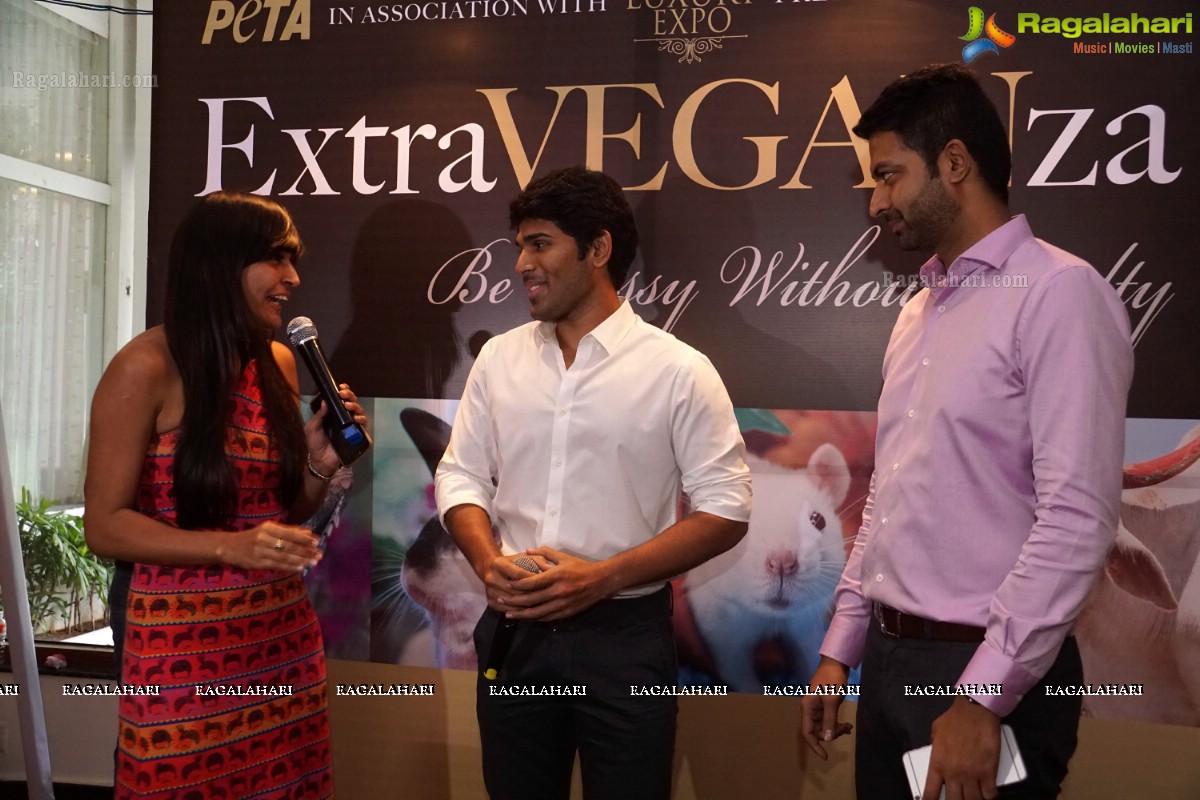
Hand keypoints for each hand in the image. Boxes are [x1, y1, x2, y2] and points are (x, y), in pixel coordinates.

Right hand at [215, 521, 321, 572]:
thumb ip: (289, 530)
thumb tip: (309, 532)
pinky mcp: (257, 563)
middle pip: (289, 546)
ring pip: (284, 557)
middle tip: (319, 554)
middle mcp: (264, 539)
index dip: (304, 539)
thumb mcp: (269, 529)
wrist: (229, 546)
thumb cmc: (253, 536)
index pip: (290, 534)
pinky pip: (277, 565)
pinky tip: (300, 568)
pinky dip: (289, 567)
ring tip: (313, 562)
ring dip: (300, 560)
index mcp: (269, 528)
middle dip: (305, 551)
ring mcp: (260, 552)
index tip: (317, 542)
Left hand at [305, 383, 367, 472]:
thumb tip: (325, 401)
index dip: (344, 392)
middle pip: (352, 404)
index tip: (341, 387)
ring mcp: (353, 428)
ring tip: (348, 406)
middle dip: (350, 397)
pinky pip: (364, 427)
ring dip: (355, 407)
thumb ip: (319, 415)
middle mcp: (346, 419)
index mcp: (335, 414)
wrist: (321, 461)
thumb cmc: (316, 444)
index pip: (342, 400)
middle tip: (343, 395)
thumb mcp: (313, 428)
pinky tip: (357, 419)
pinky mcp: (358, 437)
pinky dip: (362, 421)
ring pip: (360, 413)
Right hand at [479, 553, 547, 611]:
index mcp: (499, 564)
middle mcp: (491, 577)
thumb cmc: (513, 563)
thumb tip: (550, 568)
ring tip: (542, 606)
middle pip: (515, 590)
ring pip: (512, 602)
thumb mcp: (524, 557)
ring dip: (527, 606)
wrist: (492, 569)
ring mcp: (489, 591)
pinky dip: (519, 612)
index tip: (547, 582)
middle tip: (547, 597)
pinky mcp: (490, 602)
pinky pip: (507, 610)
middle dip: (532, 594)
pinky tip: (531, 612)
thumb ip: (537, 560)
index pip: (518, 574)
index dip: (533, 579)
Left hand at [491, 546, 616, 620]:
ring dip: (521, 614)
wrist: (601, 581)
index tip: (506, 586)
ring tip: (508, 614)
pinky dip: (535, 618)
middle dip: (514, 601)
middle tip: (501, 600)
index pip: (532, 583)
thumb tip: (526, 550)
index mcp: (556, 576)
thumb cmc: (580, 567)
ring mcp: (562, 604)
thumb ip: (544, 553)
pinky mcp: (566, 612)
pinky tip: (525, 618)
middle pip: (531, 599)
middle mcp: (558, 591)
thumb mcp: (563, 556)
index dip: (517, 586)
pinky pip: (547, 618)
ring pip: (537, 612)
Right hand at [800, 656, 853, 758]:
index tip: (825, 757)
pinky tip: (848, 725)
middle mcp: (810, 710)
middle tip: (846, 729)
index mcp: (807, 708)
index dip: (814, 746)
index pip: (806, 733)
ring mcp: (817, 708)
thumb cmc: (832, 679)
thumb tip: (828, 738)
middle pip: (817, 731)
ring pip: (824, 727)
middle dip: (831, 734)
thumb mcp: (832, 700)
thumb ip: (829, 720)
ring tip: (849, 727)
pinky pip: (828, 721)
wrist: (835, 663)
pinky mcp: (824, 706)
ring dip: (836, 729)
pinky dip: (837, 724)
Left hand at [924, 697, 1001, 799]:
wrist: (975, 712)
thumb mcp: (936, 732)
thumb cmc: (955, 719)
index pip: (930, 793)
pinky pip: (989, 794)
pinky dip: (989, 796)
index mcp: (937, 764)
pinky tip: (988, 793)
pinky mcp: (989, 773)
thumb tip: (936, 751)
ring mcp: (972, 775)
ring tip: (974, 796)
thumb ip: (934, 746)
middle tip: (959, 798)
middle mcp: (953, 774)